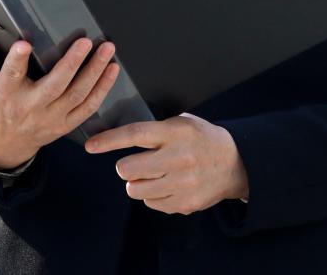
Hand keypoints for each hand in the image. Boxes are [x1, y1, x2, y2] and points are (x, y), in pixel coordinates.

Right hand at [0, 35, 119, 170]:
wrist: (2, 145)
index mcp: (6, 93)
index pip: (10, 74)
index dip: (17, 60)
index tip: (24, 44)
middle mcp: (30, 106)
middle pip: (54, 86)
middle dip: (72, 63)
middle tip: (85, 42)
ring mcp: (50, 117)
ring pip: (76, 95)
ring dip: (95, 72)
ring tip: (107, 51)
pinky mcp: (65, 124)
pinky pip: (87, 107)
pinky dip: (102, 90)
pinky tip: (112, 70)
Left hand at [84, 113, 248, 214]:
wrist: (235, 163)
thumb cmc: (203, 139)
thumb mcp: (183, 123)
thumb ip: (156, 129)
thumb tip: (120, 135)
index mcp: (175, 133)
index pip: (135, 134)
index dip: (109, 140)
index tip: (91, 145)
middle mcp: (177, 158)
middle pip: (128, 169)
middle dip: (125, 167)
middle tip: (134, 165)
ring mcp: (181, 183)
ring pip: (135, 190)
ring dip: (137, 183)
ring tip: (152, 175)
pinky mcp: (184, 203)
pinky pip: (150, 204)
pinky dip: (152, 196)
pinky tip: (166, 185)